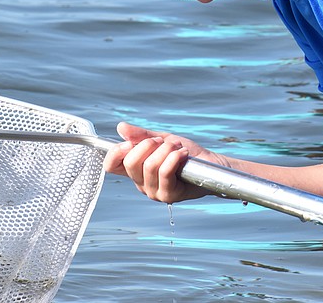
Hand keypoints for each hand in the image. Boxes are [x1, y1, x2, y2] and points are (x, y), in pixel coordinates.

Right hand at [104, 121, 226, 203]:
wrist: (211, 164)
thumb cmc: (186, 153)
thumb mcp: (162, 139)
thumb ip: (141, 135)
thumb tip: (121, 127)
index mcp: (136, 170)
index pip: (111, 165)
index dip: (115, 152)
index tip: (130, 142)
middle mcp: (141, 183)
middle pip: (130, 163)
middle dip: (149, 145)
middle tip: (164, 142)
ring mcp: (154, 191)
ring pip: (149, 166)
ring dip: (166, 149)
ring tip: (178, 147)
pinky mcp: (169, 195)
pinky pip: (165, 172)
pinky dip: (174, 158)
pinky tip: (183, 154)